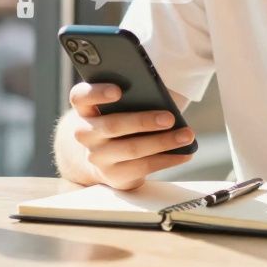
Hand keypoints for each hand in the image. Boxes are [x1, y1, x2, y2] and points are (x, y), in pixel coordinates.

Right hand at [67, 82, 194, 189]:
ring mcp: (97, 157)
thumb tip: (164, 95)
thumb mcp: (122, 105)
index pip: (80, 97)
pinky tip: (185, 153)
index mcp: (85, 108)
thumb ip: (136, 95)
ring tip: (186, 135)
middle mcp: (85, 133)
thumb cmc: (121, 119)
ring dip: (162, 142)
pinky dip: (167, 159)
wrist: (106, 157)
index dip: (97, 93)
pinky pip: (143, 167)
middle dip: (143, 121)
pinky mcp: (113, 175)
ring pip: (131, 149)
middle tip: (169, 117)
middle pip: (111, 125)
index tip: (118, 90)